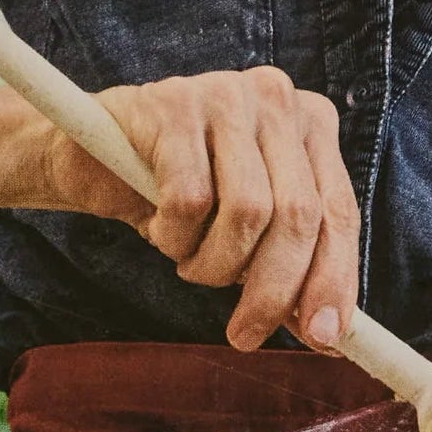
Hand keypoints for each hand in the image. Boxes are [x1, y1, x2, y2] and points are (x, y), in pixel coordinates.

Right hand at [44, 66, 360, 354]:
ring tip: (190, 264)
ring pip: (247, 212)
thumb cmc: (179, 192)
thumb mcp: (248, 227)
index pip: (339, 212)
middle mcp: (278, 98)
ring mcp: (227, 95)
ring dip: (214, 264)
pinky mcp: (174, 105)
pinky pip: (189, 200)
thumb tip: (327, 330)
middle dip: (273, 290)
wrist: (92, 154)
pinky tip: (160, 229)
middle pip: (299, 215)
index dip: (334, 280)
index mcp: (312, 123)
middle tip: (245, 334)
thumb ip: (291, 264)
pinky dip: (175, 236)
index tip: (324, 336)